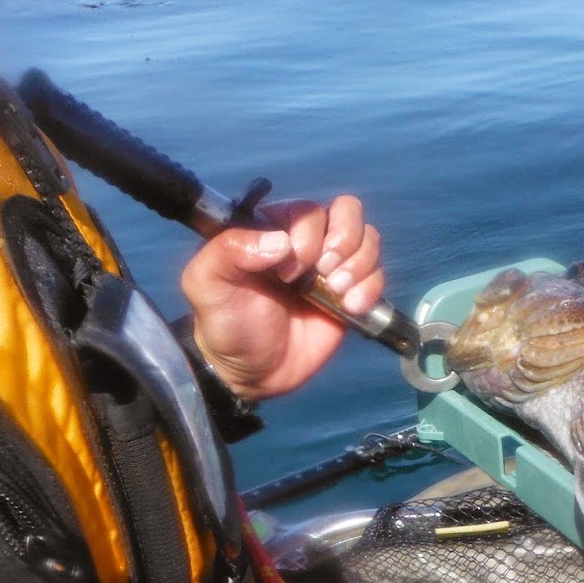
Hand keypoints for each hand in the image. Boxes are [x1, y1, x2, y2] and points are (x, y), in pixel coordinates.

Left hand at [179, 194, 383, 399]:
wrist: (251, 372)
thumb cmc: (225, 323)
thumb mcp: (205, 282)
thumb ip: (229, 249)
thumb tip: (281, 241)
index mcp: (272, 229)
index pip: (308, 210)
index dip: (307, 235)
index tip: (287, 271)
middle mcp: (307, 243)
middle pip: (348, 212)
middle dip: (343, 241)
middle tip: (323, 273)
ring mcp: (332, 269)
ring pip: (369, 239)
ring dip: (360, 264)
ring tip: (338, 293)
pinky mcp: (351, 296)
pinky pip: (378, 275)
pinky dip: (371, 288)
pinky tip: (351, 307)